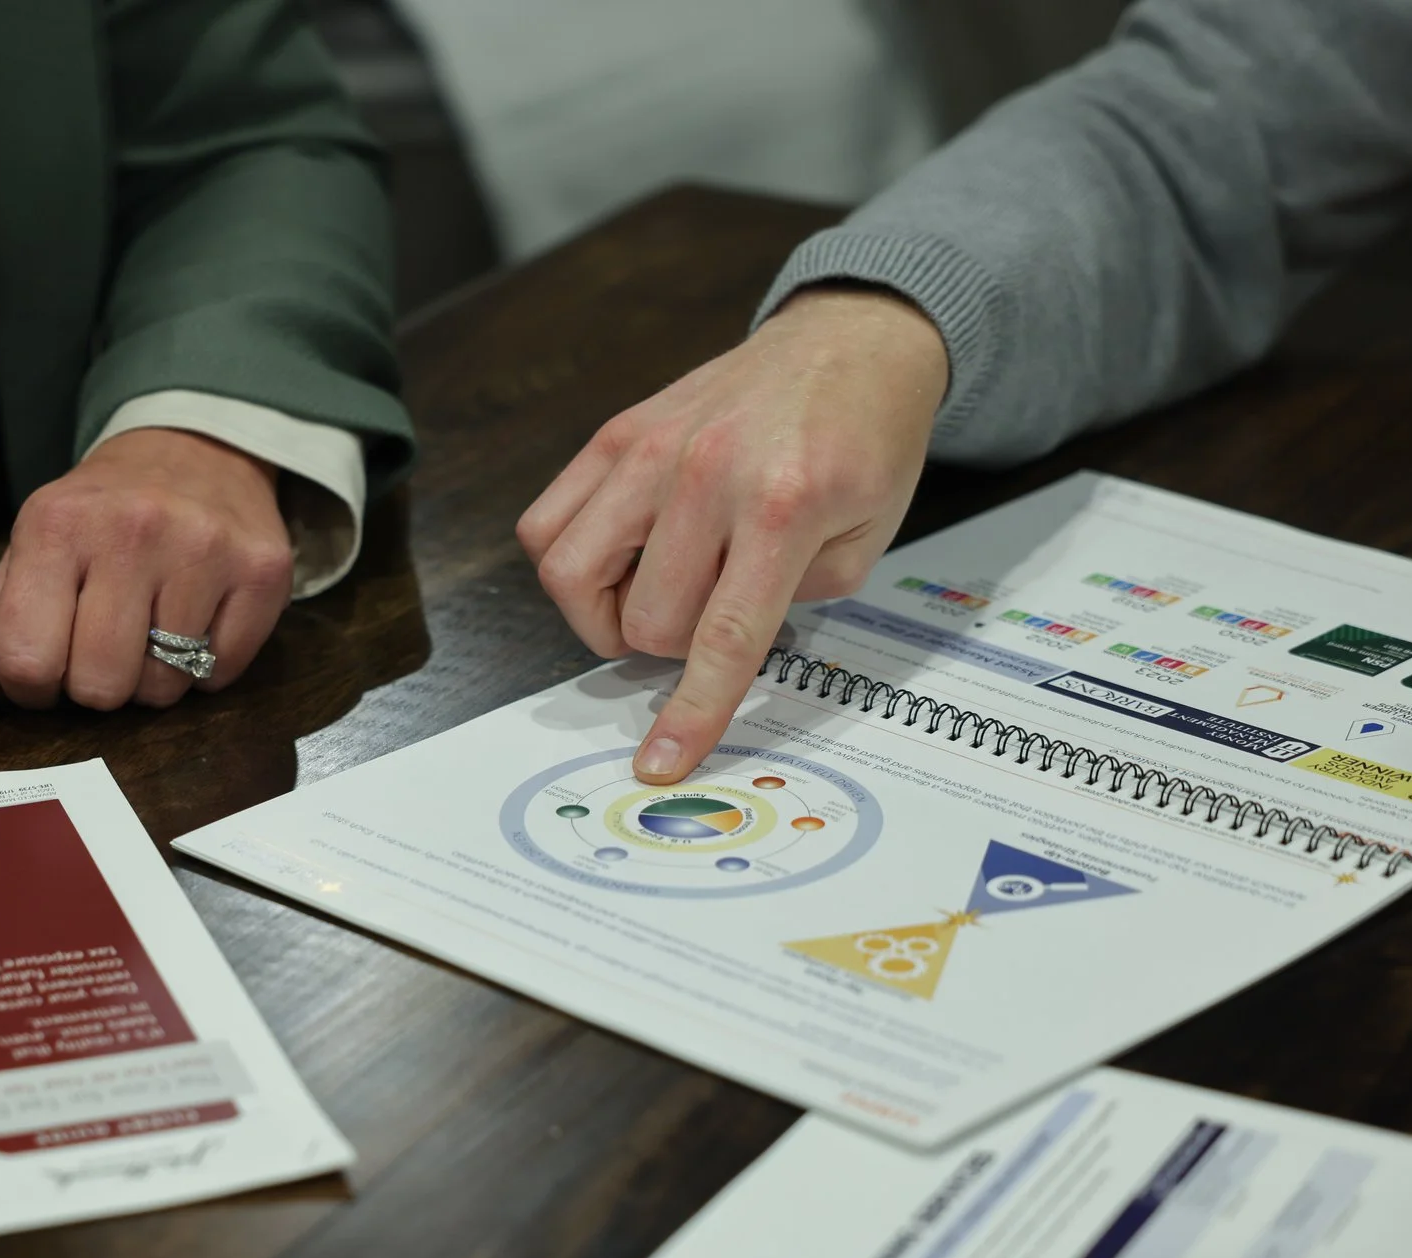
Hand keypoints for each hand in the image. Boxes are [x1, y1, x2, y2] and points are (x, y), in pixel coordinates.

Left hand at [0, 428, 292, 727]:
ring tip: (155, 624)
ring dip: (153, 677)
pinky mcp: (262, 571)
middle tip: (106, 640)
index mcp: (55, 526)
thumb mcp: (27, 566)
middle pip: (100, 687)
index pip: (24, 663)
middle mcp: (132, 529)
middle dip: (98, 684)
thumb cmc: (98, 523)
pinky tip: (198, 618)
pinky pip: (220, 675)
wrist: (192, 451)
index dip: (34, 683)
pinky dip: (206, 666)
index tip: (50, 656)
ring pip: (163, 689)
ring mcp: (204, 548)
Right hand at [515, 287, 947, 784]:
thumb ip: (792, 604)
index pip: (721, 636)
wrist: (849, 342)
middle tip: (707, 618)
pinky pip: (547, 521)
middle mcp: (705, 473)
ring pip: (568, 572)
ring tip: (648, 596)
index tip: (662, 760)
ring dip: (606, 612)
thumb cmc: (864, 441)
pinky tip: (619, 559)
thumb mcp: (863, 540)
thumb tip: (715, 651)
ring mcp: (650, 447)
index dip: (691, 711)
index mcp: (782, 505)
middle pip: (646, 618)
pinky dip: (570, 563)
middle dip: (673, 646)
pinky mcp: (616, 432)